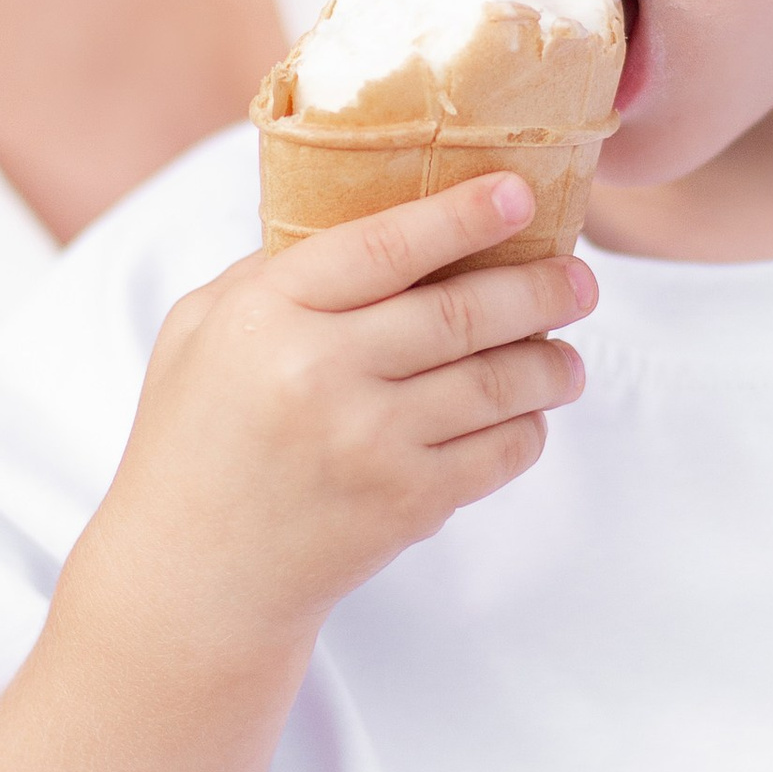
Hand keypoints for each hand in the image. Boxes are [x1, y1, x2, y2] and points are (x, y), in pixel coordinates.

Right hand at [84, 172, 593, 648]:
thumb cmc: (193, 439)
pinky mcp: (404, 504)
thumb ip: (272, 271)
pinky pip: (497, 453)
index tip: (519, 193)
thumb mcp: (199, 330)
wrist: (193, 578)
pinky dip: (528, 430)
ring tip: (569, 355)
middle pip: (460, 311)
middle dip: (538, 289)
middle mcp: (320, 373)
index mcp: (266, 314)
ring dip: (550, 364)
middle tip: (580, 279)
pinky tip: (530, 416)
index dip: (462, 215)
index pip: (384, 245)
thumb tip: (368, 218)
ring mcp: (368, 443)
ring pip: (494, 383)